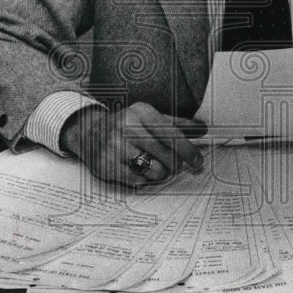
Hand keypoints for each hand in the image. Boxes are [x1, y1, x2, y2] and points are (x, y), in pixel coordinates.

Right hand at [59, 102, 205, 186]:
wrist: (90, 132)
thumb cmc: (127, 125)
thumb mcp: (150, 117)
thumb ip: (177, 123)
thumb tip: (202, 128)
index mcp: (141, 112)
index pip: (172, 133)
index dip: (188, 150)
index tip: (198, 161)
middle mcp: (127, 127)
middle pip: (166, 155)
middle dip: (176, 164)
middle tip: (175, 165)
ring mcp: (115, 147)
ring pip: (154, 170)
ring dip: (160, 173)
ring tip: (155, 166)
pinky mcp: (108, 165)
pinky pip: (138, 180)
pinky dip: (144, 178)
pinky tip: (139, 169)